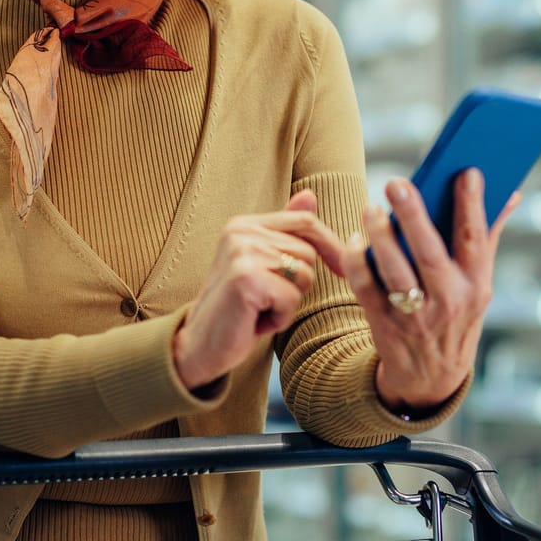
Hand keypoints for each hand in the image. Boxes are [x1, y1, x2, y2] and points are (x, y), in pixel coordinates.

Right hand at [173, 190, 347, 390]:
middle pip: (308, 253)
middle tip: (265, 299)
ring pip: (304, 276)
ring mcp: (242, 253)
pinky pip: (292, 298)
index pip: (305, 221)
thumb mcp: (263, 264)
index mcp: (245, 224)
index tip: (341, 270)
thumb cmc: (237, 308)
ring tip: (258, 309)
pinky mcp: (246, 279)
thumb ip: (285, 231)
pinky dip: (280, 317)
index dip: (331, 245)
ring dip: (288, 302)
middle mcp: (241, 232)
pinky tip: (254, 321)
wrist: (199, 346)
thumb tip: (310, 195)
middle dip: (298, 284)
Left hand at [349, 169, 520, 413]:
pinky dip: (358, 262)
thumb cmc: (457, 314)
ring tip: (371, 209)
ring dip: (380, 237)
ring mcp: (416, 317)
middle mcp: (450, 301)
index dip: (472, 205)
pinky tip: (356, 240)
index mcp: (477, 285)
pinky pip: (366, 289)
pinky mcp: (385, 326)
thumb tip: (511, 192)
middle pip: (429, 253)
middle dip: (413, 216)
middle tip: (396, 183)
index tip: (467, 172)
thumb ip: (489, 235)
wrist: (433, 378)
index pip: (475, 240)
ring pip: (395, 271)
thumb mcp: (480, 283)